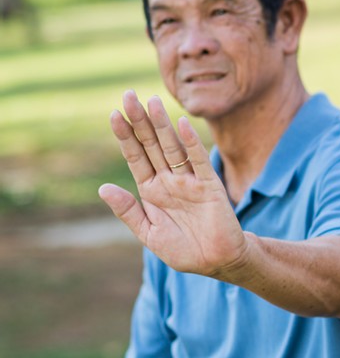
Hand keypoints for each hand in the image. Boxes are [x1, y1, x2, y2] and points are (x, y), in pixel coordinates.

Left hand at [99, 91, 249, 275]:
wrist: (217, 262)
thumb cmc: (183, 250)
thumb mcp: (149, 233)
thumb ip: (128, 211)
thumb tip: (103, 188)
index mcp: (151, 190)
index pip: (135, 156)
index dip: (124, 136)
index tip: (113, 115)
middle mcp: (169, 180)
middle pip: (152, 145)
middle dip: (139, 121)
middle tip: (128, 95)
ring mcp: (189, 181)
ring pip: (172, 147)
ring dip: (161, 125)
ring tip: (151, 102)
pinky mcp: (210, 186)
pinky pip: (199, 161)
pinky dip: (191, 143)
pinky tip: (181, 125)